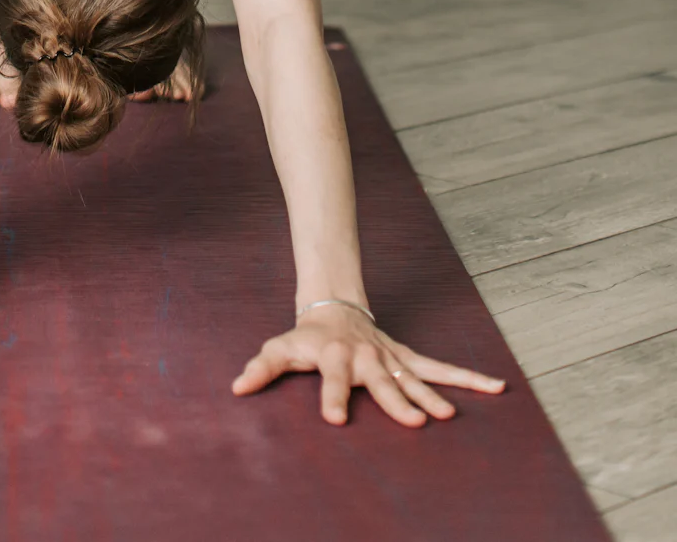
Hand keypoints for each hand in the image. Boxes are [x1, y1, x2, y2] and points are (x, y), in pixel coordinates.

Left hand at [231, 304, 505, 427]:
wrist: (334, 308)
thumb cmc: (305, 338)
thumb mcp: (279, 349)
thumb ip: (261, 369)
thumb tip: (237, 388)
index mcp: (334, 355)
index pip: (332, 379)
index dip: (332, 398)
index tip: (335, 420)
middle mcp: (366, 356)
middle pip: (381, 381)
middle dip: (396, 402)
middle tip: (414, 424)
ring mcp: (389, 357)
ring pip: (414, 376)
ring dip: (432, 395)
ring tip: (449, 416)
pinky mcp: (406, 357)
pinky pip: (439, 368)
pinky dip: (467, 377)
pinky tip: (495, 387)